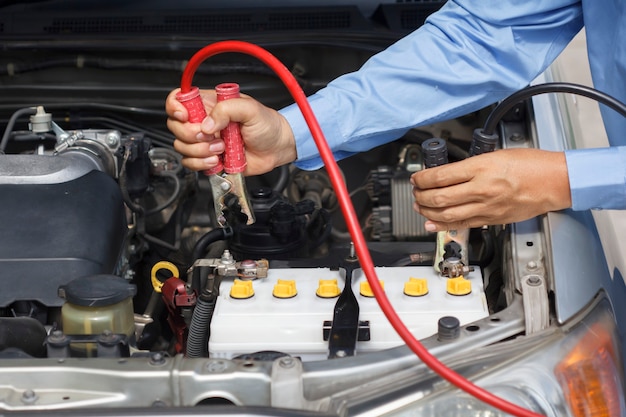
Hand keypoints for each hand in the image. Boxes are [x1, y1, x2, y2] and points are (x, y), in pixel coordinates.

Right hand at [166, 88, 296, 175]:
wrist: (277, 147)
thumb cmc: (267, 125)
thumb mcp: (250, 109)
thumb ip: (227, 110)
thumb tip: (207, 124)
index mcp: (210, 105)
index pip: (178, 100)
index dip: (175, 108)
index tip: (185, 117)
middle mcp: (204, 122)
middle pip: (176, 126)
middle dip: (191, 135)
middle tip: (213, 136)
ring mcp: (205, 141)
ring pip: (182, 147)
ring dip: (200, 151)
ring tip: (221, 148)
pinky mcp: (209, 159)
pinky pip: (192, 163)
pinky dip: (202, 164)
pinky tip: (218, 160)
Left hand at [411, 148, 571, 230]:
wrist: (555, 181)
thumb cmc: (531, 165)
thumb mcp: (495, 155)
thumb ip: (471, 166)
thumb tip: (448, 174)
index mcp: (481, 168)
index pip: (441, 176)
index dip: (422, 179)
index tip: (416, 178)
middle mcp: (482, 189)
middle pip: (439, 198)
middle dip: (420, 196)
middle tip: (415, 192)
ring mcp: (486, 207)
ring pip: (447, 214)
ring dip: (427, 212)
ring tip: (419, 206)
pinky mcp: (492, 219)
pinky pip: (462, 224)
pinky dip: (442, 225)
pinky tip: (431, 223)